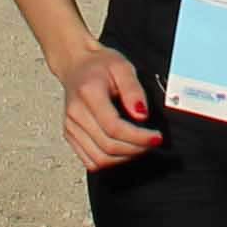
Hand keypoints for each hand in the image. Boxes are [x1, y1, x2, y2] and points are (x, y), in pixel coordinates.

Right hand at [58, 43, 161, 170]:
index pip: (114, 127)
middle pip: (107, 146)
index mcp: (88, 94)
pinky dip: (110, 162)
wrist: (76, 64)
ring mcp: (70, 127)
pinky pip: (90, 161)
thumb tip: (141, 116)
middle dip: (135, 149)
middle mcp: (75, 114)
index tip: (156, 137)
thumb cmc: (100, 65)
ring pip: (99, 159)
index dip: (138, 137)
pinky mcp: (70, 136)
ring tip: (140, 147)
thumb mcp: (123, 67)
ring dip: (124, 158)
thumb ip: (133, 90)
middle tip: (152, 142)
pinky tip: (123, 151)